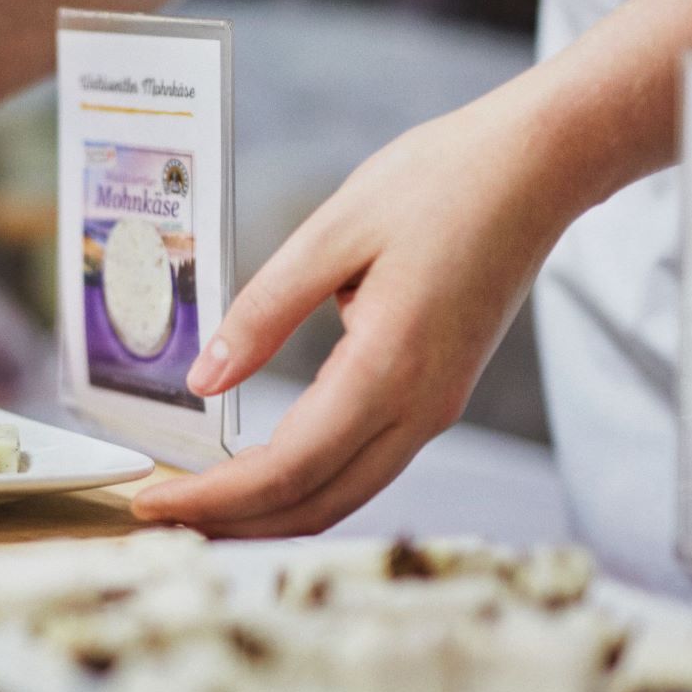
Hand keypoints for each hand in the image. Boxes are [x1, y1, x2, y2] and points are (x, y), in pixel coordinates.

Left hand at [132, 91, 575, 535]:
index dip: (213, 498)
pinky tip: (261, 480)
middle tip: (159, 521)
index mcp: (388, 368)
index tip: (152, 503)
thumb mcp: (332, 231)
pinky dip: (305, 487)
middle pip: (313, 504)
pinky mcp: (438, 397)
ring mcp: (435, 409)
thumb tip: (203, 381)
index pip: (284, 469)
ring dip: (269, 516)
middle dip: (232, 525)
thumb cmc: (442, 182)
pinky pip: (364, 468)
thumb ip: (262, 312)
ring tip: (199, 512)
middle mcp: (419, 407)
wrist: (540, 166)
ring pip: (342, 497)